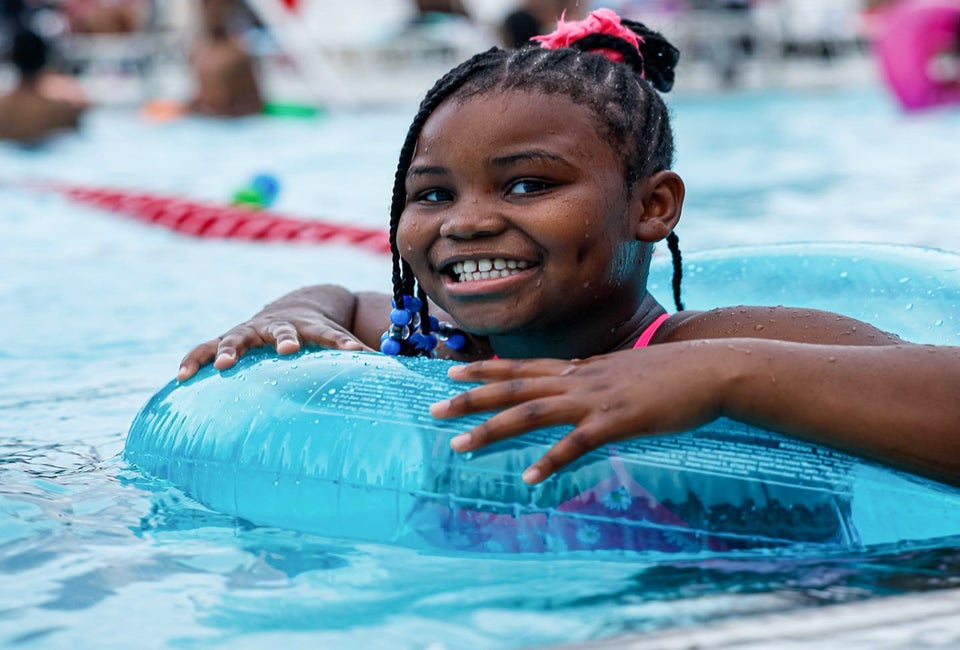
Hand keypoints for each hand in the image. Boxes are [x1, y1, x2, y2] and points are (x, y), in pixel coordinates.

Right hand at [177, 287, 373, 380]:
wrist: (299, 303)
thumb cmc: (324, 330)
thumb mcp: (344, 338)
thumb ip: (368, 356)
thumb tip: (409, 370)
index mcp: (312, 327)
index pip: (331, 334)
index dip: (342, 341)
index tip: (354, 350)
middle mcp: (279, 325)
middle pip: (282, 331)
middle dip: (284, 340)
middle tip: (287, 350)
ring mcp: (250, 329)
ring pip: (238, 337)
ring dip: (230, 350)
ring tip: (222, 366)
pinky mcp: (228, 338)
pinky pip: (204, 349)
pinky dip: (193, 361)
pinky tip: (180, 379)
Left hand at [430, 343, 727, 483]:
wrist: (712, 370)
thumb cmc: (673, 373)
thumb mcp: (625, 371)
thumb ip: (597, 378)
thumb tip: (578, 382)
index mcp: (581, 369)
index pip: (523, 367)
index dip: (485, 370)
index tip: (451, 372)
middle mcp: (580, 380)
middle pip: (514, 387)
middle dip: (471, 398)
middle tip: (433, 408)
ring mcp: (596, 400)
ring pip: (531, 412)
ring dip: (492, 429)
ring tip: (459, 446)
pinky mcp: (618, 422)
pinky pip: (576, 444)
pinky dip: (550, 460)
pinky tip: (529, 478)